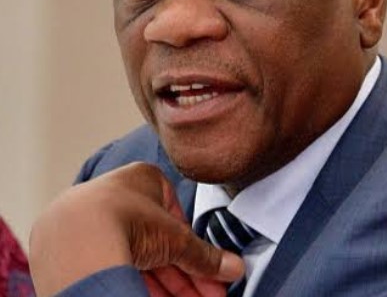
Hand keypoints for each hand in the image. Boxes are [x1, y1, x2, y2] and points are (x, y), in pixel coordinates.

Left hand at [29, 162, 243, 296]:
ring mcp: (94, 223)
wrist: (73, 236)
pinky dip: (138, 286)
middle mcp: (117, 197)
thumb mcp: (176, 238)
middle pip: (160, 244)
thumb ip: (205, 255)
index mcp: (143, 179)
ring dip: (167, 287)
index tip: (211, 278)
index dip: (197, 254)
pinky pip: (115, 269)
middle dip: (186, 276)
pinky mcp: (76, 249)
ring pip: (138, 260)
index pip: (178, 221)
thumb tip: (234, 267)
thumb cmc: (124, 218)